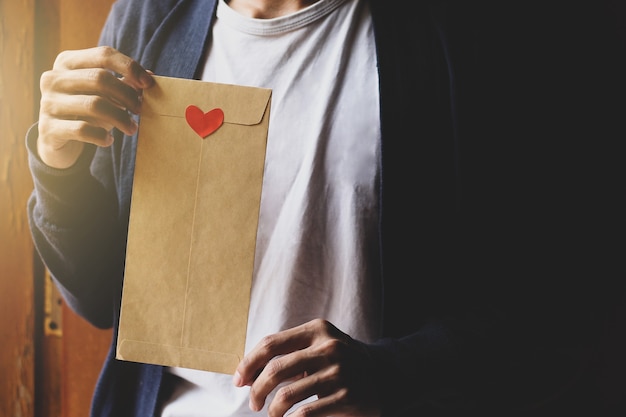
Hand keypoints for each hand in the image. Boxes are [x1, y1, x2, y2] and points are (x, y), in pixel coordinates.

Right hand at [37, 46, 153, 168]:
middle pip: (100, 78)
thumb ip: (124, 83)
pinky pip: (82, 129)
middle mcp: (53, 78)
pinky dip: (101, 136)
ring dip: (120, 118)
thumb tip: (150, 77)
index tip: (148, 84)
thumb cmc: (86, 111)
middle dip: (127, 95)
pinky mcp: (48, 128)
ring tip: (132, 128)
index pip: (103, 54)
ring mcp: (48, 102)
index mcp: (67, 62)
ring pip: (94, 104)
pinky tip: (109, 141)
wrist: (57, 140)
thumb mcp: (104, 95)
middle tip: (140, 110)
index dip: (129, 67)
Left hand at [233, 319, 381, 416]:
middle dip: (256, 390)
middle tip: (254, 403)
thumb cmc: (341, 361)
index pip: (271, 344)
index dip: (248, 363)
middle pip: (275, 369)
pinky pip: (305, 413)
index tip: (238, 380)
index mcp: (317, 330)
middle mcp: (328, 348)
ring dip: (272, 410)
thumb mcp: (320, 346)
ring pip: (287, 395)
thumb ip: (288, 354)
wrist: (386, 374)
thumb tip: (247, 374)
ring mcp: (339, 372)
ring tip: (272, 414)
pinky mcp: (346, 396)